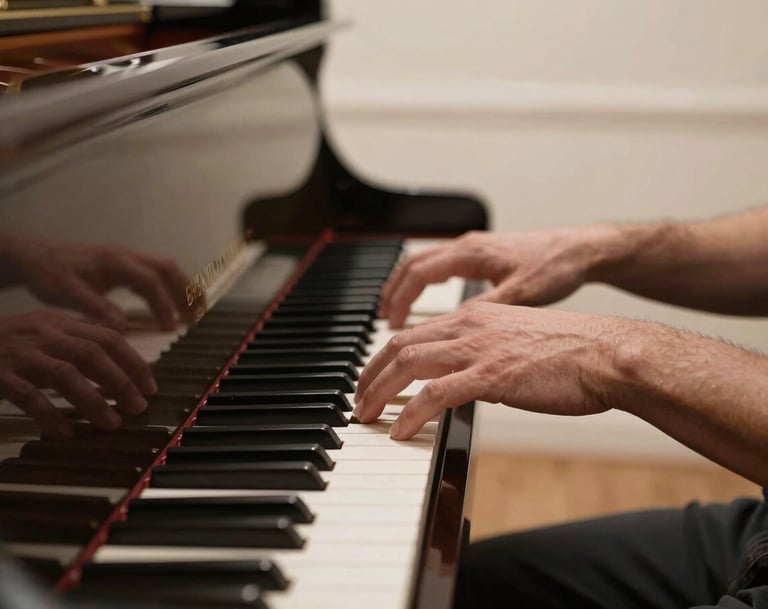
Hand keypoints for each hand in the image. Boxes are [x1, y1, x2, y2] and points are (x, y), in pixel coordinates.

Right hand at [0, 312, 155, 437]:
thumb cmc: (3, 346)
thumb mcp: (43, 338)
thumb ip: (77, 346)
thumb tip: (118, 370)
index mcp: (58, 323)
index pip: (108, 337)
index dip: (134, 362)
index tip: (151, 386)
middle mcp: (41, 334)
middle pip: (92, 353)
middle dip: (122, 381)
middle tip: (139, 407)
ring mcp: (18, 353)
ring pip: (64, 374)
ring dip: (93, 400)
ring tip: (112, 423)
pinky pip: (26, 395)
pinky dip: (49, 414)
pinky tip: (65, 432)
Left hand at [10, 238, 194, 329]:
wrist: (34, 257)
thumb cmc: (48, 274)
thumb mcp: (67, 293)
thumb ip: (95, 308)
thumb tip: (122, 327)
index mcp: (115, 260)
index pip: (150, 281)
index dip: (164, 303)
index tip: (171, 327)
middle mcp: (126, 256)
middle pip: (168, 269)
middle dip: (187, 292)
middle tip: (198, 317)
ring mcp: (127, 259)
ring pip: (165, 270)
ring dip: (182, 290)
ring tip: (194, 315)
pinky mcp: (125, 265)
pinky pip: (155, 275)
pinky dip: (169, 290)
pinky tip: (171, 308)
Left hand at [354, 302, 619, 439]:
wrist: (607, 353)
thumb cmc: (572, 352)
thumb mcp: (518, 345)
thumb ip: (487, 356)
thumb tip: (467, 383)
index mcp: (474, 315)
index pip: (415, 333)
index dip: (384, 357)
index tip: (373, 378)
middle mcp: (469, 325)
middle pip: (399, 345)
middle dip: (369, 374)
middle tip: (358, 400)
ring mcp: (478, 348)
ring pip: (407, 364)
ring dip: (379, 392)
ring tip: (365, 416)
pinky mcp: (491, 375)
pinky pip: (435, 394)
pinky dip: (410, 414)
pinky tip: (399, 432)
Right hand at [379, 225, 619, 327]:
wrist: (581, 249)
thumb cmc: (555, 268)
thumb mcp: (520, 295)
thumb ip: (486, 312)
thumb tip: (456, 335)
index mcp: (470, 253)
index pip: (417, 274)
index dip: (399, 301)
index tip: (390, 325)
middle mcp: (466, 247)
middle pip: (412, 266)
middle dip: (392, 294)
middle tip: (382, 323)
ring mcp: (473, 249)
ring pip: (424, 264)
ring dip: (405, 288)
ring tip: (394, 315)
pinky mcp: (482, 256)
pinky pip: (440, 267)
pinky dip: (424, 285)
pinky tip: (427, 303)